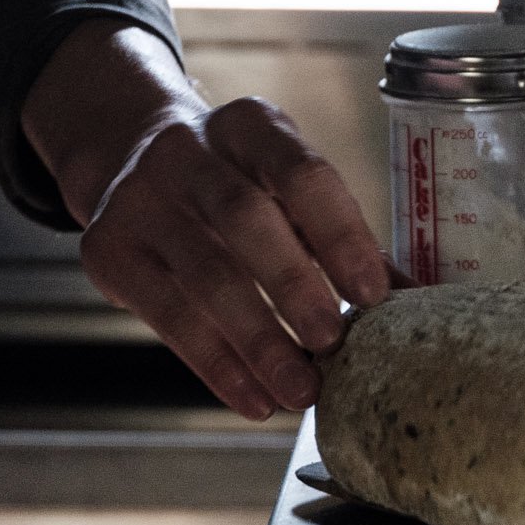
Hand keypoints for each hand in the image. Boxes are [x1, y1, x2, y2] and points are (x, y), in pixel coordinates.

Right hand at [23, 23, 390, 419]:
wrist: (128, 155)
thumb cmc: (234, 185)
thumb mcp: (282, 188)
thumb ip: (340, 238)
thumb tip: (416, 302)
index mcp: (249, 125)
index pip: (300, 171)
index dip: (339, 232)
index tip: (373, 293)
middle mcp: (186, 150)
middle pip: (242, 216)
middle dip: (293, 285)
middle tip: (333, 344)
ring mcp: (139, 197)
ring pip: (203, 274)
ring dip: (258, 341)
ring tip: (301, 391)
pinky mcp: (108, 248)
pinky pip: (167, 315)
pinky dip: (217, 364)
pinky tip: (254, 398)